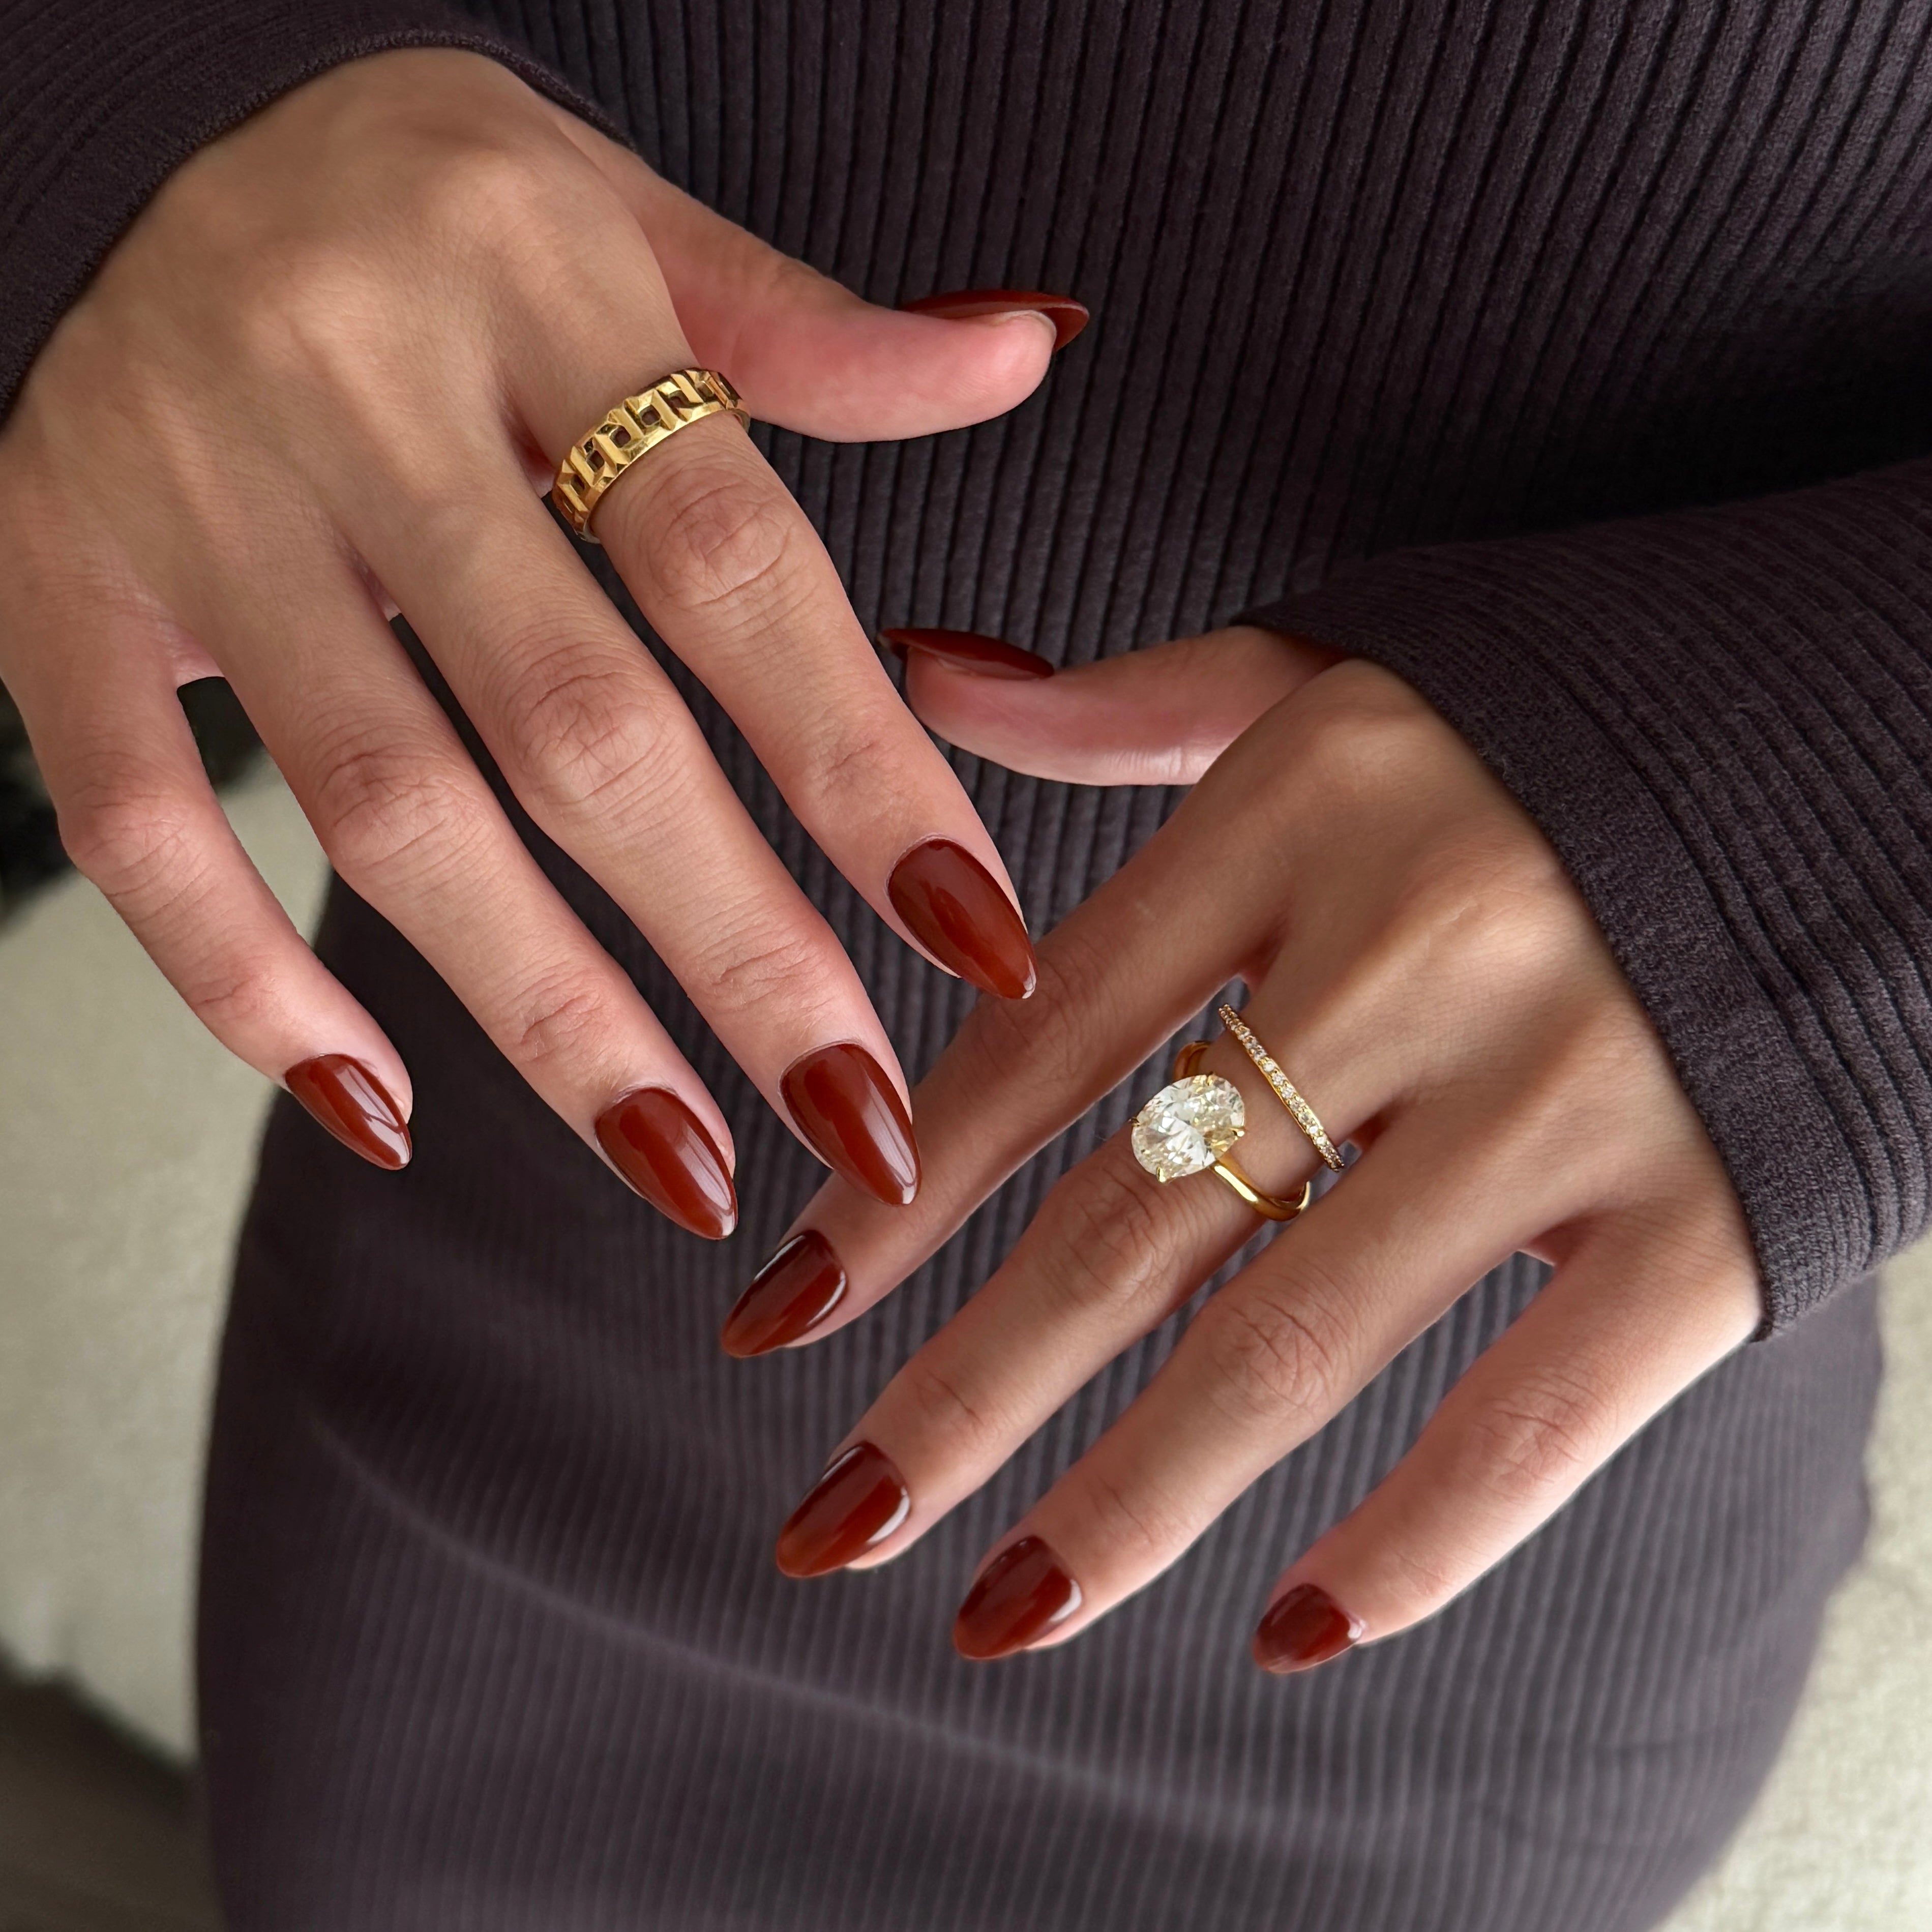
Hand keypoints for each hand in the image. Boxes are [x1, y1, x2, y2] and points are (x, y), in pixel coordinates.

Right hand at [0, 50, 1076, 1227]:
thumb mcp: (624, 218)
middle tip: (856, 1114)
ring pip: (377, 799)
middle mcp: (351, 377)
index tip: (975, 934)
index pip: (732, 559)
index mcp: (530, 269)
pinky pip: (132, 818)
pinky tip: (382, 1102)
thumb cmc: (431, 209)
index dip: (862, 765)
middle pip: (572, 719)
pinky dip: (244, 981)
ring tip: (680, 1160)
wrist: (133, 134)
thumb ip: (811, 332)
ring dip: (543, 1009)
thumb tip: (1020, 355)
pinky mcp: (49, 582)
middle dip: (732, 941)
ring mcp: (182, 491)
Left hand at [731, 626, 1761, 1667]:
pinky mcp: (1711, 1211)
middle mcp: (1418, 951)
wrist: (1873, 739)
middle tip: (826, 1527)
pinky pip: (1534, 1414)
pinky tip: (1288, 1630)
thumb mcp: (1327, 683)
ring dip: (1125, 1504)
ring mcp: (1571, 1089)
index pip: (1040, 1045)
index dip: (892, 1203)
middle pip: (1131, 1223)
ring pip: (1294, 1342)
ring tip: (995, 1611)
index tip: (776, 1324)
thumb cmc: (1555, 725)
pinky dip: (1414, 1542)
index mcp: (1301, 814)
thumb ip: (1117, 706)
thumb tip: (918, 672)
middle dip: (959, 1396)